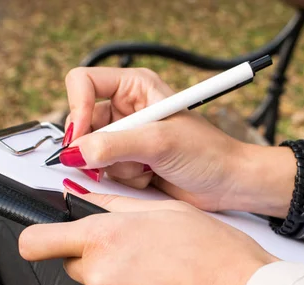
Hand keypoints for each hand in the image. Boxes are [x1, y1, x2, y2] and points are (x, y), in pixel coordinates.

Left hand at [18, 192, 277, 284]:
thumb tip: (88, 202)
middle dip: (98, 258)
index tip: (41, 240)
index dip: (38, 238)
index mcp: (106, 239)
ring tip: (165, 281)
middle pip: (78, 265)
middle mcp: (100, 277)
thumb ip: (117, 206)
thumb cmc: (220, 256)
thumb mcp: (170, 212)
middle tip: (140, 255)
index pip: (39, 241)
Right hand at [63, 67, 295, 216]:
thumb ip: (114, 145)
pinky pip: (104, 171)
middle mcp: (127, 109)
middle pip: (83, 123)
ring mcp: (126, 137)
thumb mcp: (159, 142)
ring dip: (117, 167)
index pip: (84, 83)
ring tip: (147, 167)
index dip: (77, 108)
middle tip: (120, 159)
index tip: (82, 135)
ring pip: (92, 152)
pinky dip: (124, 179)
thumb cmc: (208, 153)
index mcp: (135, 87)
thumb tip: (76, 151)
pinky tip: (149, 177)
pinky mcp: (127, 162)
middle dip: (99, 147)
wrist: (227, 183)